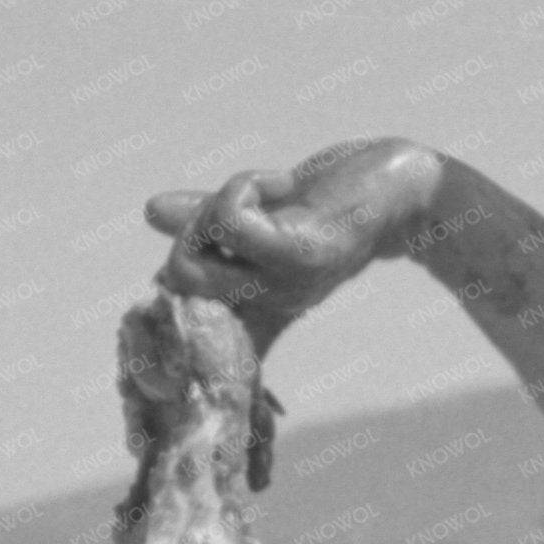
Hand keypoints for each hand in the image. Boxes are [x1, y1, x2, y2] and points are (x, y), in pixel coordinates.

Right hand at [142, 139, 442, 353]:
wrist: (402, 189)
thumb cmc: (332, 202)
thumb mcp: (263, 213)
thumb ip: (209, 218)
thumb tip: (153, 211)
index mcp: (254, 304)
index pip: (194, 353)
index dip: (157, 363)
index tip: (141, 352)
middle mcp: (266, 305)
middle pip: (176, 286)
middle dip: (187, 231)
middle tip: (232, 203)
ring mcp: (285, 286)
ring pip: (192, 263)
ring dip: (211, 208)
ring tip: (256, 189)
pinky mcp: (304, 255)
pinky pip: (232, 222)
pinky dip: (239, 188)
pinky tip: (277, 181)